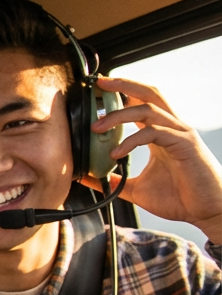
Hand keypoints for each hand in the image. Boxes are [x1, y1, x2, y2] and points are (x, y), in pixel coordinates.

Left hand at [81, 76, 221, 243]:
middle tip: (99, 83)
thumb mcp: (136, 189)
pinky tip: (116, 153)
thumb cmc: (179, 198)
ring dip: (119, 114)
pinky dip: (132, 140)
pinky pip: (155, 132)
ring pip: (149, 109)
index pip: (140, 103)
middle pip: (149, 94)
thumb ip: (114, 181)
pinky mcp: (185, 144)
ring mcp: (180, 134)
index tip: (97, 89)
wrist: (207, 211)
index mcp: (160, 133)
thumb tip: (87, 178)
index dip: (121, 92)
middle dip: (124, 85)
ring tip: (96, 127)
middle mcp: (172, 128)